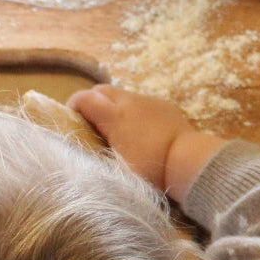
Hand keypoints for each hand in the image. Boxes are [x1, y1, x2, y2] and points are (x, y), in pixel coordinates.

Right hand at [68, 85, 224, 199]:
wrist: (189, 161)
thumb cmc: (150, 169)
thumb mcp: (117, 169)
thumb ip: (96, 156)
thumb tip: (82, 155)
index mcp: (114, 115)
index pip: (83, 98)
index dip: (72, 107)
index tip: (70, 121)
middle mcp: (129, 101)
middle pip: (101, 90)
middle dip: (91, 102)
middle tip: (90, 124)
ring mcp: (148, 100)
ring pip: (122, 94)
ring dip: (112, 106)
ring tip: (115, 129)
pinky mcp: (164, 105)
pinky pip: (141, 102)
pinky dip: (132, 110)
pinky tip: (139, 130)